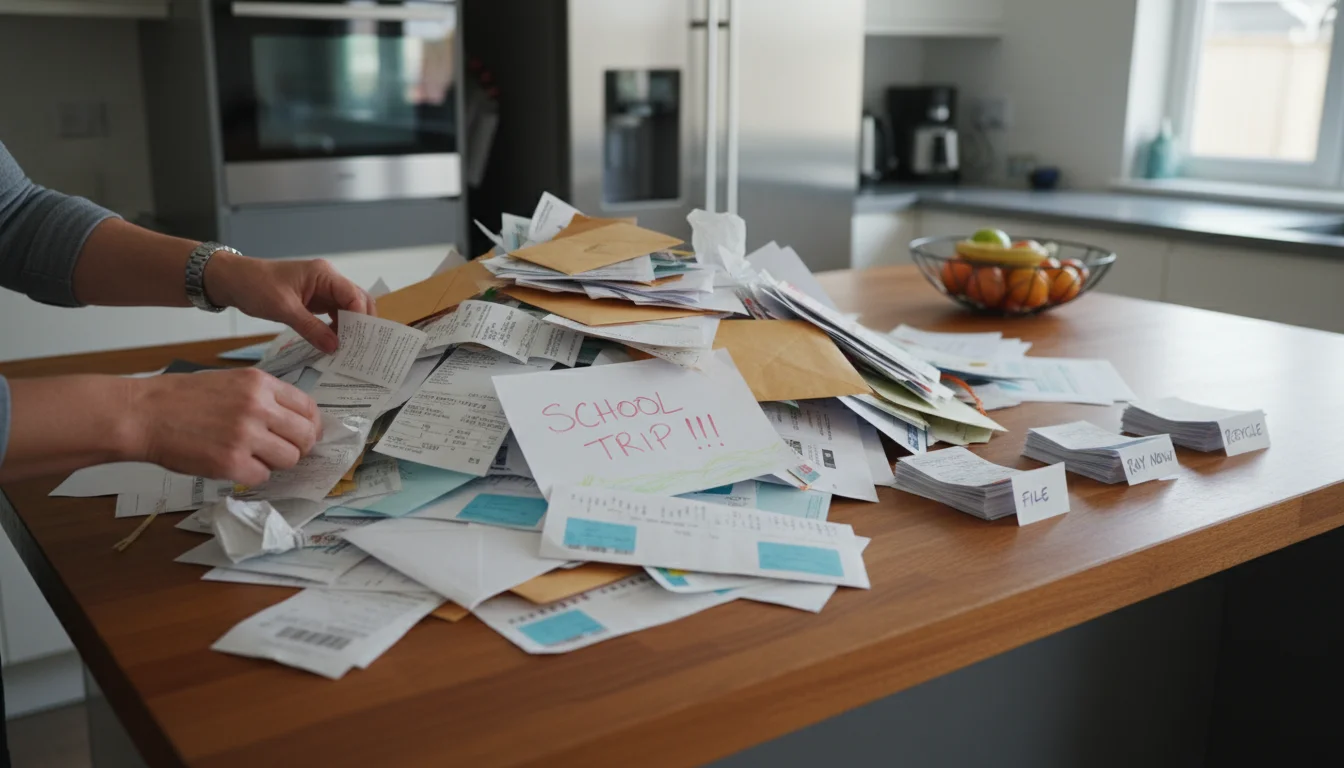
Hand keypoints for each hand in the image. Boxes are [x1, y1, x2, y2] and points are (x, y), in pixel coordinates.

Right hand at [126, 368, 321, 484]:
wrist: (144, 413)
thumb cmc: (183, 398)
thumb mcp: (231, 382)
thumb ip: (264, 398)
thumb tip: (296, 420)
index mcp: (260, 383)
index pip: (308, 408)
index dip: (310, 425)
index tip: (305, 434)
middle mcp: (258, 407)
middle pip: (306, 436)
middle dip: (299, 447)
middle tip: (282, 450)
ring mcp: (245, 436)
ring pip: (289, 459)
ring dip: (275, 462)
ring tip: (253, 456)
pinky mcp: (230, 463)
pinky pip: (262, 476)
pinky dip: (251, 475)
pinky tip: (234, 464)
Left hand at [204, 251, 375, 353]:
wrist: (232, 280)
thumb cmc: (255, 286)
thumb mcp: (284, 309)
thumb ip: (311, 328)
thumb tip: (335, 347)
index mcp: (324, 274)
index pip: (354, 295)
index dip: (360, 317)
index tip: (360, 340)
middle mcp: (328, 280)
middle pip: (357, 301)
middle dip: (361, 323)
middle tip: (361, 348)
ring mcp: (322, 290)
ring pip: (348, 309)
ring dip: (350, 328)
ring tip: (350, 349)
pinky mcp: (314, 301)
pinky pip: (334, 315)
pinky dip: (337, 328)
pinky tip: (335, 343)